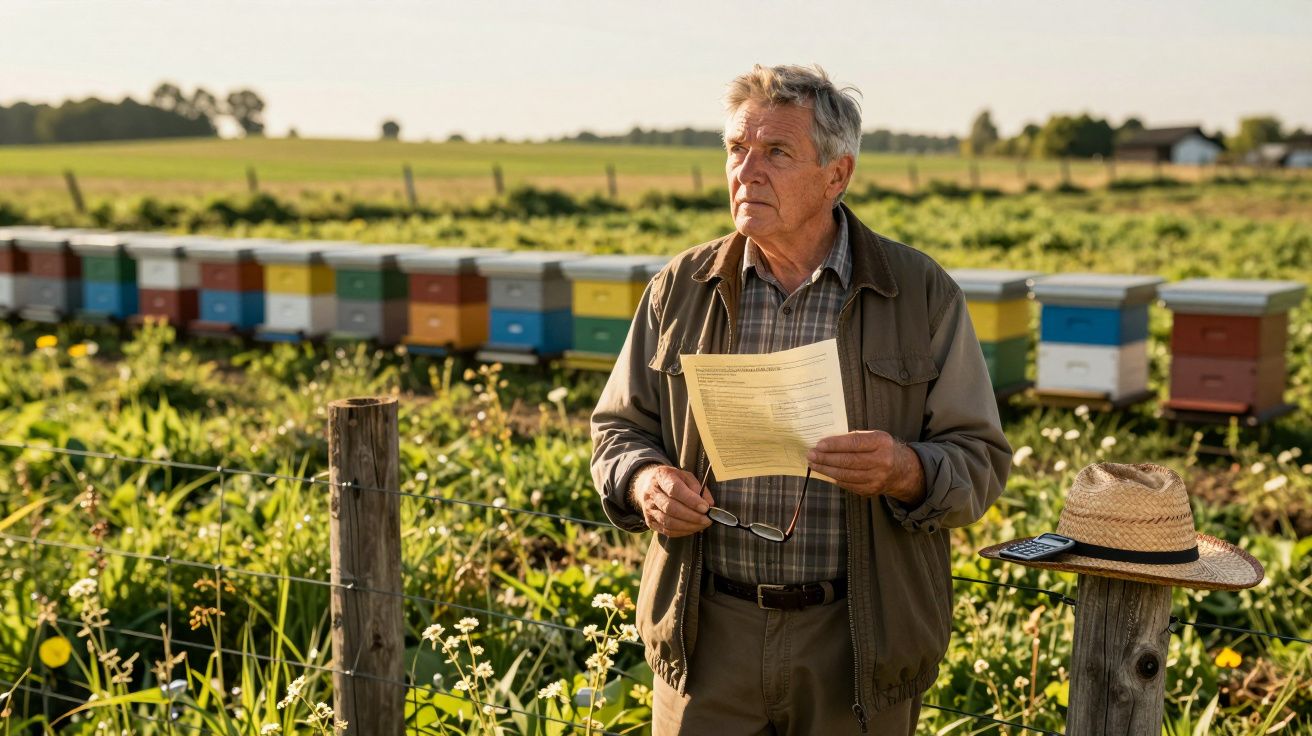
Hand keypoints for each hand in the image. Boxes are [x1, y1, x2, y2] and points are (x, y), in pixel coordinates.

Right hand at [630, 465, 714, 536]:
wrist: (648, 484)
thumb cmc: (672, 480)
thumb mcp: (685, 476)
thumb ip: (698, 488)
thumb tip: (709, 504)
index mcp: (661, 476)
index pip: (675, 490)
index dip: (691, 500)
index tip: (705, 507)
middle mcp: (651, 492)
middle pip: (671, 508)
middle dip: (692, 516)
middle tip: (707, 519)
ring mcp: (648, 508)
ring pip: (668, 522)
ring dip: (688, 526)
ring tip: (702, 524)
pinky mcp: (650, 521)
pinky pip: (666, 530)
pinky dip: (682, 531)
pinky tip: (692, 528)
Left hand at [806, 430, 925, 505]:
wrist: (901, 469)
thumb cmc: (881, 448)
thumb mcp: (874, 437)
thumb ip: (854, 438)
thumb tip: (826, 443)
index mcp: (881, 442)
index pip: (854, 443)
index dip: (834, 444)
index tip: (818, 444)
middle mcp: (881, 461)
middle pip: (848, 461)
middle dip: (826, 458)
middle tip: (811, 455)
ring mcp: (877, 478)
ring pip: (845, 475)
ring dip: (826, 469)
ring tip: (814, 464)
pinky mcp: (871, 490)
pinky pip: (848, 484)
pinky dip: (834, 478)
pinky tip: (825, 472)